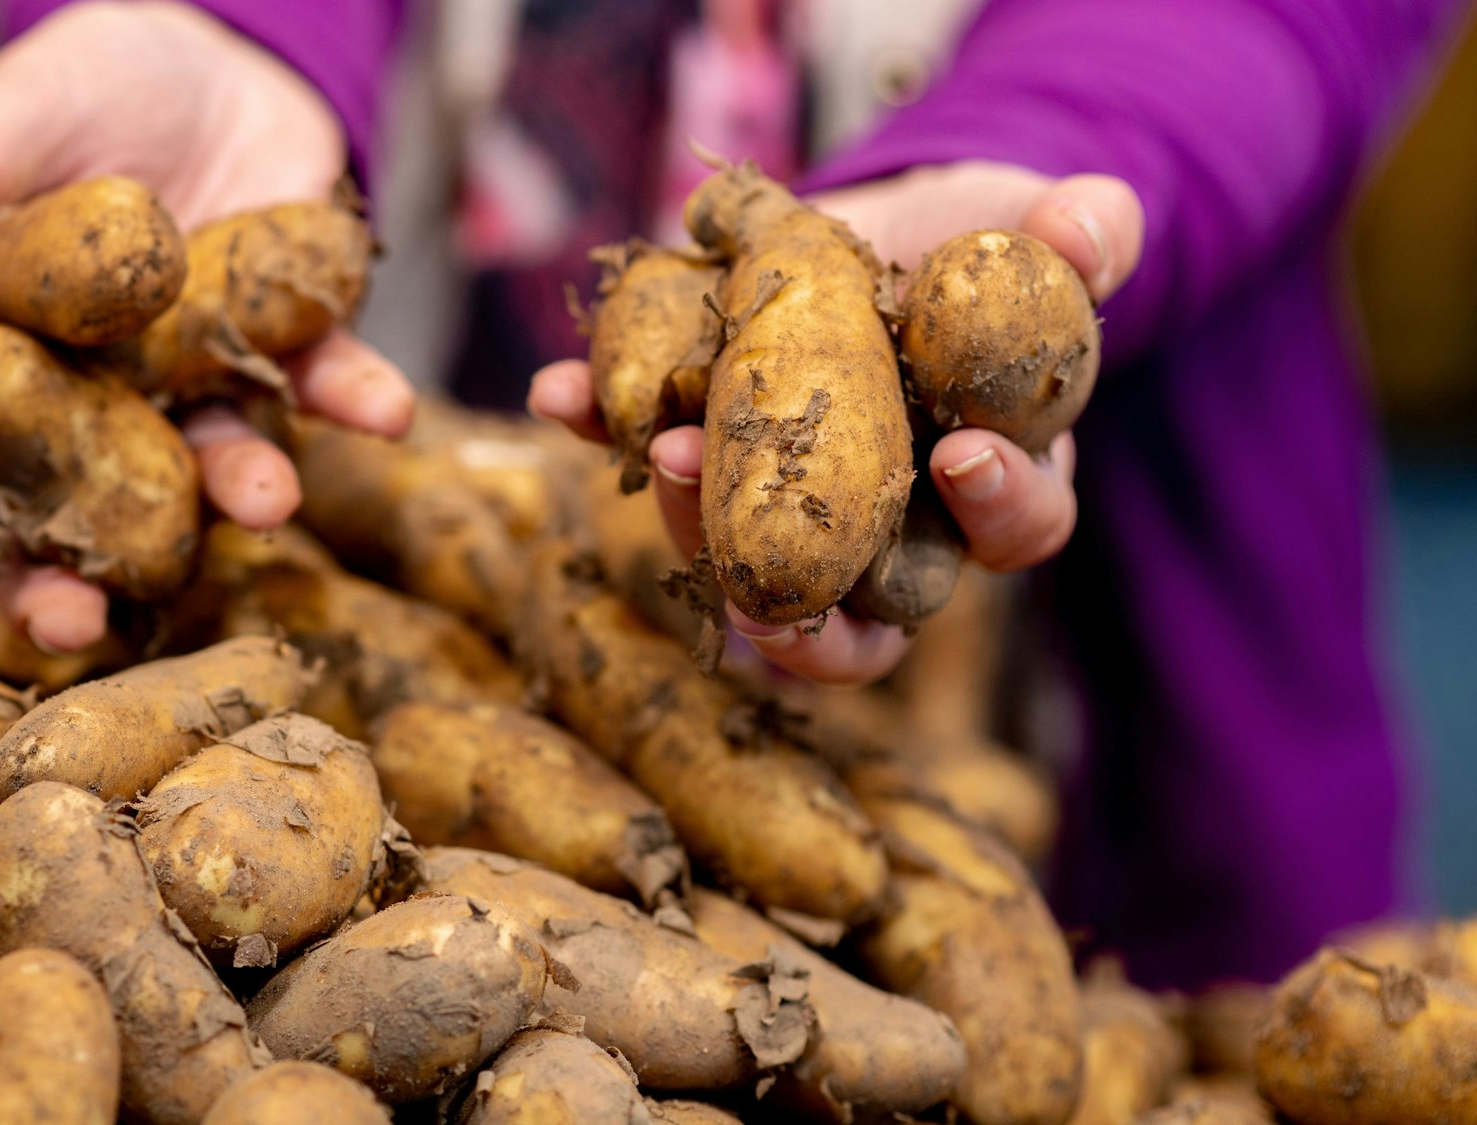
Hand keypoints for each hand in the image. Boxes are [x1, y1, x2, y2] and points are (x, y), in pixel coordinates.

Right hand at [0, 0, 414, 651]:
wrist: (225, 58)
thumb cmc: (94, 85)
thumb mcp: (26, 109)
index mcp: (7, 337)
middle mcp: (100, 388)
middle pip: (74, 495)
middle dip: (72, 568)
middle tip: (71, 626)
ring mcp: (198, 379)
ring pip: (210, 460)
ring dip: (240, 490)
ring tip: (266, 504)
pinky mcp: (289, 348)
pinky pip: (324, 386)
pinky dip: (356, 398)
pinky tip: (387, 411)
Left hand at [529, 160, 1142, 683]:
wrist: (884, 225)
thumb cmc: (984, 250)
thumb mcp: (1038, 230)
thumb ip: (1081, 236)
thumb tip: (1099, 224)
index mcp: (989, 485)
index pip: (1011, 530)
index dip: (995, 506)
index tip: (962, 454)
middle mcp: (886, 524)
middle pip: (857, 604)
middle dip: (808, 595)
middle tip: (769, 583)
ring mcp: (783, 501)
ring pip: (742, 555)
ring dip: (696, 515)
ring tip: (664, 451)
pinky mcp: (701, 448)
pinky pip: (646, 455)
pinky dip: (599, 426)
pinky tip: (562, 394)